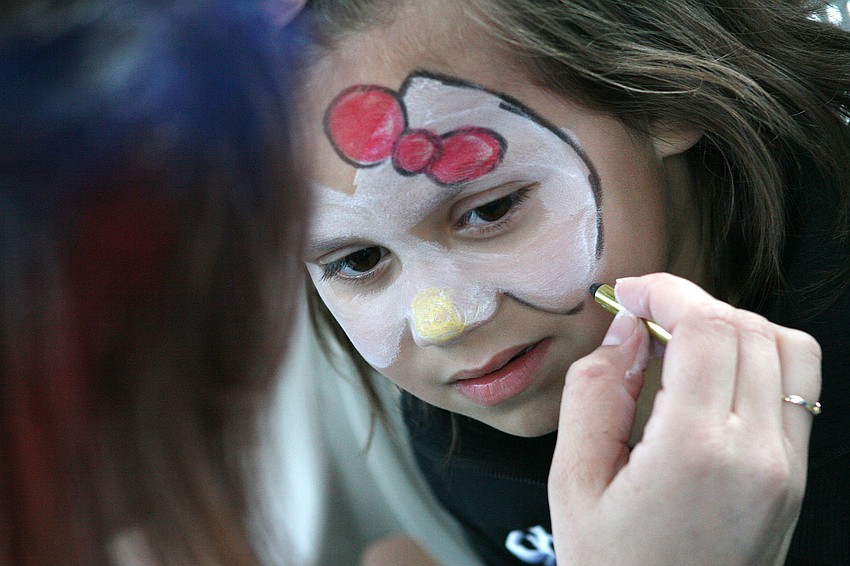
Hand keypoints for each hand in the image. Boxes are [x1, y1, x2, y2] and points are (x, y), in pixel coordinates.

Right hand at [549, 273, 820, 565]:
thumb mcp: (573, 482)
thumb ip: (594, 394)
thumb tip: (625, 334)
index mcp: (697, 451)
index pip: (709, 328)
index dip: (668, 292)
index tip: (631, 294)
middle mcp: (758, 454)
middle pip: (749, 328)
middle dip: (694, 303)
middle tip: (646, 315)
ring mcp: (787, 468)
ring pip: (788, 349)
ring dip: (734, 327)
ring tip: (682, 342)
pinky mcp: (795, 479)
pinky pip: (797, 388)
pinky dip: (758, 359)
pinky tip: (712, 378)